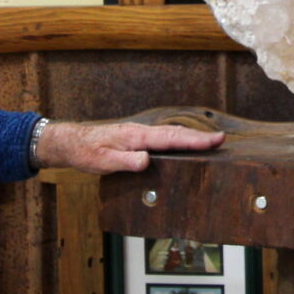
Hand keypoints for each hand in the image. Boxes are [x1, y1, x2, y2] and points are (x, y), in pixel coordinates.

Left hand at [36, 121, 224, 173]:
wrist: (72, 142)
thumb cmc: (86, 152)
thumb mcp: (102, 161)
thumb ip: (125, 161)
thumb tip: (147, 160)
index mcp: (137, 137)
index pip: (171, 138)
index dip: (195, 140)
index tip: (215, 140)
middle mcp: (142, 132)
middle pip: (176, 133)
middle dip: (200, 137)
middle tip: (221, 140)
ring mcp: (140, 135)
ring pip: (170, 134)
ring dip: (190, 138)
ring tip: (210, 143)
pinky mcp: (137, 139)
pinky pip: (163, 138)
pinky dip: (178, 140)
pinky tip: (182, 146)